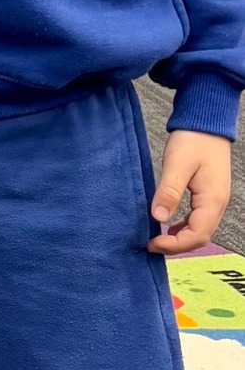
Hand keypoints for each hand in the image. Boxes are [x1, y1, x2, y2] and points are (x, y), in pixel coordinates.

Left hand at [148, 128, 231, 255]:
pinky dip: (183, 226)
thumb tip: (159, 218)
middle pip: (200, 236)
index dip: (175, 245)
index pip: (197, 235)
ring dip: (179, 238)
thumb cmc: (192, 141)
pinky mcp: (208, 195)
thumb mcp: (177, 165)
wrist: (206, 124)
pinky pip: (197, 219)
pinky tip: (167, 225)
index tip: (153, 243)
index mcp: (212, 199)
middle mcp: (217, 204)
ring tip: (156, 238)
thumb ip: (169, 192)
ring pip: (200, 229)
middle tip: (151, 245)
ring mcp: (214, 200)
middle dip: (176, 245)